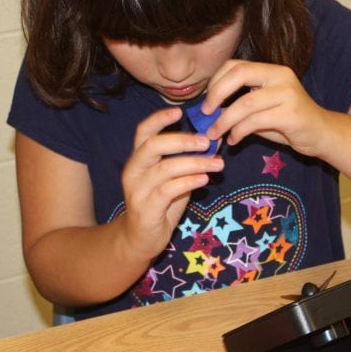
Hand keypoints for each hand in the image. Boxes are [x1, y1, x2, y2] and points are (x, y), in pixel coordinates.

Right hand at [119, 107, 224, 258]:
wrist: (141, 239)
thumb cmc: (160, 205)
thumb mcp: (174, 179)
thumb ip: (189, 162)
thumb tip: (214, 140)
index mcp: (138, 160)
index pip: (143, 131)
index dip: (159, 119)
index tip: (180, 112)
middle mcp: (133, 171)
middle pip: (153, 145)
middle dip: (183, 140)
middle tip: (207, 142)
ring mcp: (137, 190)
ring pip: (165, 168)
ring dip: (195, 163)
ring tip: (217, 163)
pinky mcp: (146, 209)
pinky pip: (168, 190)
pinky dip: (188, 181)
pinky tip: (204, 179)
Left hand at [202, 60, 330, 156]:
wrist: (321, 134)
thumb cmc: (288, 121)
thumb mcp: (262, 107)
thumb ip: (240, 103)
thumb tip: (209, 111)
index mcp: (271, 70)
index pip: (235, 65)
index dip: (216, 81)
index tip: (206, 101)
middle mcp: (280, 75)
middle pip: (239, 74)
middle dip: (216, 94)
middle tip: (205, 113)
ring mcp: (287, 93)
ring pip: (245, 103)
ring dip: (224, 121)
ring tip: (215, 134)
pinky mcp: (291, 114)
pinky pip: (255, 121)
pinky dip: (239, 132)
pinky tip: (234, 140)